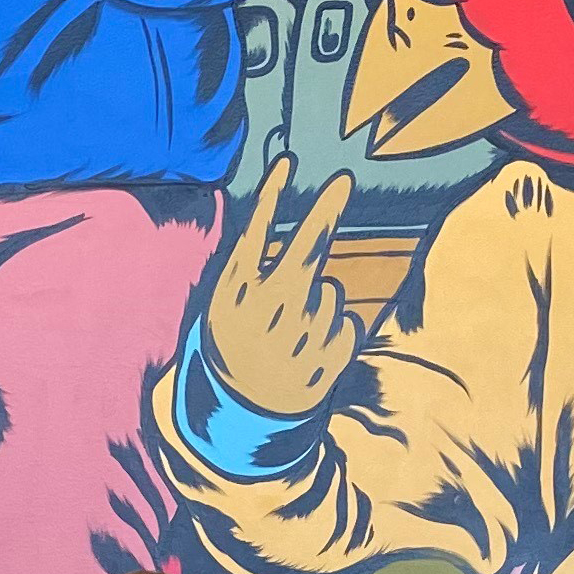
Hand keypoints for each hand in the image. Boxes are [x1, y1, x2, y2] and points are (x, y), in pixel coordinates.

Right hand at [202, 160, 365, 420]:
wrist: (243, 411)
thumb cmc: (237, 342)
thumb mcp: (226, 304)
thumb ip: (250, 264)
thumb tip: (282, 217)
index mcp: (236, 295)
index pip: (254, 233)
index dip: (271, 195)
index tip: (289, 162)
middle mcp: (269, 311)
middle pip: (306, 249)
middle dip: (326, 210)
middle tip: (343, 181)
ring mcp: (302, 336)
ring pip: (332, 290)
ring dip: (321, 300)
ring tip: (295, 329)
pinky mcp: (328, 358)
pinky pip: (348, 322)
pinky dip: (336, 329)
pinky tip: (311, 348)